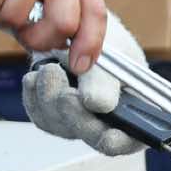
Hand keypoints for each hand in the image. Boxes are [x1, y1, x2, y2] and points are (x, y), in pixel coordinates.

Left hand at [21, 11, 148, 154]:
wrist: (77, 28)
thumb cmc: (105, 40)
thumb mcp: (111, 52)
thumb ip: (104, 80)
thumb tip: (98, 105)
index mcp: (136, 108)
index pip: (133, 138)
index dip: (122, 142)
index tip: (110, 136)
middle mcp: (108, 122)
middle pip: (93, 137)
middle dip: (77, 116)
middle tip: (67, 95)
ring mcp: (79, 120)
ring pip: (61, 126)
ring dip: (51, 99)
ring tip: (50, 69)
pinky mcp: (53, 114)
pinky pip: (40, 115)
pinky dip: (34, 96)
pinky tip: (36, 77)